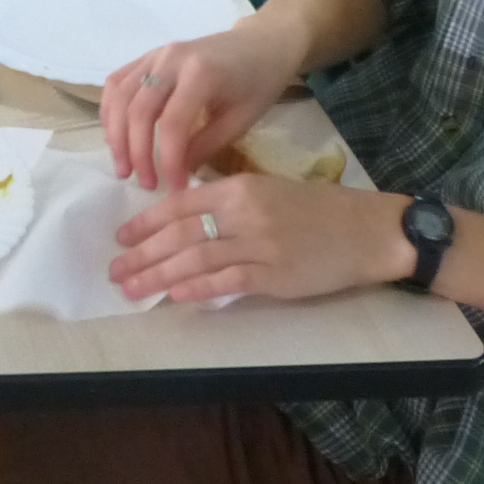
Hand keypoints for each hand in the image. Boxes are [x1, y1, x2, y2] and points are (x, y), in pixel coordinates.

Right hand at [101, 16, 304, 190]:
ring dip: (116, 135)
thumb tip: (175, 173)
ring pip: (121, 96)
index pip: (172, 124)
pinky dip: (110, 110)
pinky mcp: (147, 55)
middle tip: (144, 183)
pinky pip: (117, 82)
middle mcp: (172, 59)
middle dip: (136, 152)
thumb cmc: (257, 84)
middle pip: (139, 110)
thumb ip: (205, 146)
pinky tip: (115, 135)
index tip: (174, 189)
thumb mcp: (240, 120)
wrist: (259, 45)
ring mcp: (155, 54)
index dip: (168, 161)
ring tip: (124, 167)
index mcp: (201, 74)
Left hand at [109, 173, 411, 304]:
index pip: (180, 204)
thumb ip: (227, 205)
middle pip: (179, 233)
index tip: (121, 237)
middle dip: (142, 253)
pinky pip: (227, 281)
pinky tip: (175, 296)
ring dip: (159, 275)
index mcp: (239, 187)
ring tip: (132, 288)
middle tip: (115, 269)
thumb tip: (182, 224)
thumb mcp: (267, 193)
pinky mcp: (276, 274)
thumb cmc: (317, 211)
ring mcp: (260, 244)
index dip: (146, 222)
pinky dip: (198, 288)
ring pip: (196, 259)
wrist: (368, 230)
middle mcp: (244, 211)